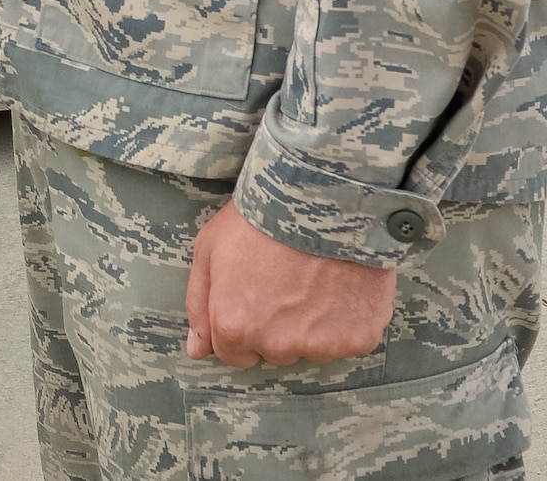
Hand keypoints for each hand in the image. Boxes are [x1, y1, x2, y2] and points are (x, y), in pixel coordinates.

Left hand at [185, 199, 395, 367]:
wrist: (320, 201)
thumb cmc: (258, 219)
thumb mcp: (209, 250)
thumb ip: (199, 305)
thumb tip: (196, 350)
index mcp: (235, 326)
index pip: (233, 354)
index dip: (241, 323)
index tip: (252, 296)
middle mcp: (277, 345)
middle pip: (274, 351)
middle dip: (275, 325)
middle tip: (283, 281)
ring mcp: (321, 346)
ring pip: (311, 347)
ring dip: (311, 324)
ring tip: (313, 278)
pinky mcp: (359, 339)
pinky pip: (348, 340)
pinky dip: (345, 319)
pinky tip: (340, 284)